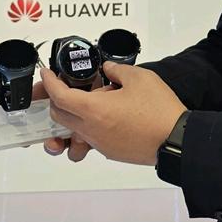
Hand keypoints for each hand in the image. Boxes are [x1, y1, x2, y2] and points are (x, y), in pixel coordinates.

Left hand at [41, 62, 187, 165]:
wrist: (175, 139)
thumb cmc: (158, 110)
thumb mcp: (139, 78)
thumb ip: (118, 70)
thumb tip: (108, 70)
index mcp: (94, 109)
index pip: (60, 96)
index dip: (50, 83)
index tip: (47, 74)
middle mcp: (91, 130)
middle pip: (60, 116)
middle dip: (58, 100)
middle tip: (68, 86)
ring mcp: (100, 144)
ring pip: (74, 129)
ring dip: (75, 115)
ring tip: (96, 101)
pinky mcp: (110, 152)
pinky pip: (90, 138)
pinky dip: (91, 125)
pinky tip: (112, 114)